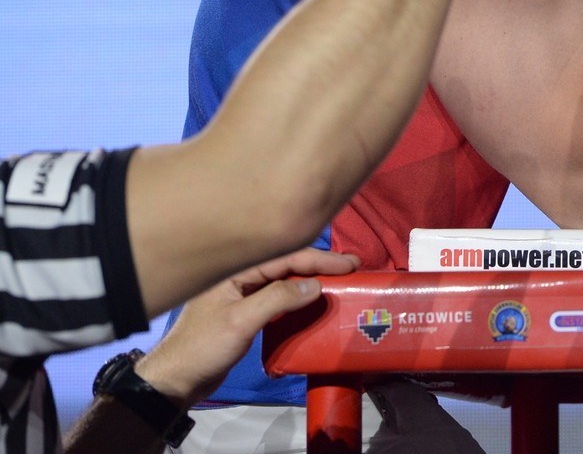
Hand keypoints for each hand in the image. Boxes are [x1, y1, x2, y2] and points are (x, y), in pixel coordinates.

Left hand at [134, 249, 358, 406]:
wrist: (175, 381)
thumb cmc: (203, 347)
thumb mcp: (241, 321)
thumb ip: (278, 298)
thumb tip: (316, 284)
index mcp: (235, 271)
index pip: (285, 257)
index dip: (320, 259)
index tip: (351, 264)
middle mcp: (239, 277)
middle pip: (287, 264)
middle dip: (320, 265)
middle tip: (353, 269)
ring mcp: (242, 295)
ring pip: (284, 280)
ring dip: (311, 280)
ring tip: (340, 281)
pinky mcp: (245, 313)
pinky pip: (278, 298)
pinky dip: (299, 297)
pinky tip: (313, 299)